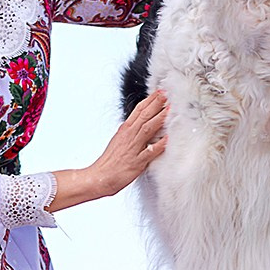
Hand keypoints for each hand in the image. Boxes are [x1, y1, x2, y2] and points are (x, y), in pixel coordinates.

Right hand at [49, 91, 167, 211]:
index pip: (138, 110)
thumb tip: (140, 123)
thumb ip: (131, 131)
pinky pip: (150, 151)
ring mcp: (133, 148)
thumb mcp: (119, 140)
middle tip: (167, 93)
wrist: (100, 176)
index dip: (150, 100)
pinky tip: (168, 139)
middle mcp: (129, 136)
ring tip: (170, 109)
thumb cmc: (110, 161)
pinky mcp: (137, 162)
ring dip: (160, 118)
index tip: (160, 92)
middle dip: (156, 103)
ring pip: (148, 128)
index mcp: (125, 130)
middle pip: (144, 115)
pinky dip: (159, 144)